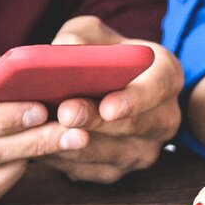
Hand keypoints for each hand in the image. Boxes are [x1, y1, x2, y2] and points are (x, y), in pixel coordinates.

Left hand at [33, 16, 181, 184]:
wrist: (103, 85)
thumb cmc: (99, 54)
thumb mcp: (90, 34)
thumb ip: (78, 38)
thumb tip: (60, 52)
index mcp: (165, 77)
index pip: (158, 89)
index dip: (134, 100)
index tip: (109, 106)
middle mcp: (163, 118)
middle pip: (134, 126)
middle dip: (96, 122)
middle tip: (66, 113)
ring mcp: (143, 149)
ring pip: (110, 155)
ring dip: (75, 144)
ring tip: (44, 129)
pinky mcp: (117, 170)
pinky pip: (89, 171)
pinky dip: (63, 159)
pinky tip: (39, 143)